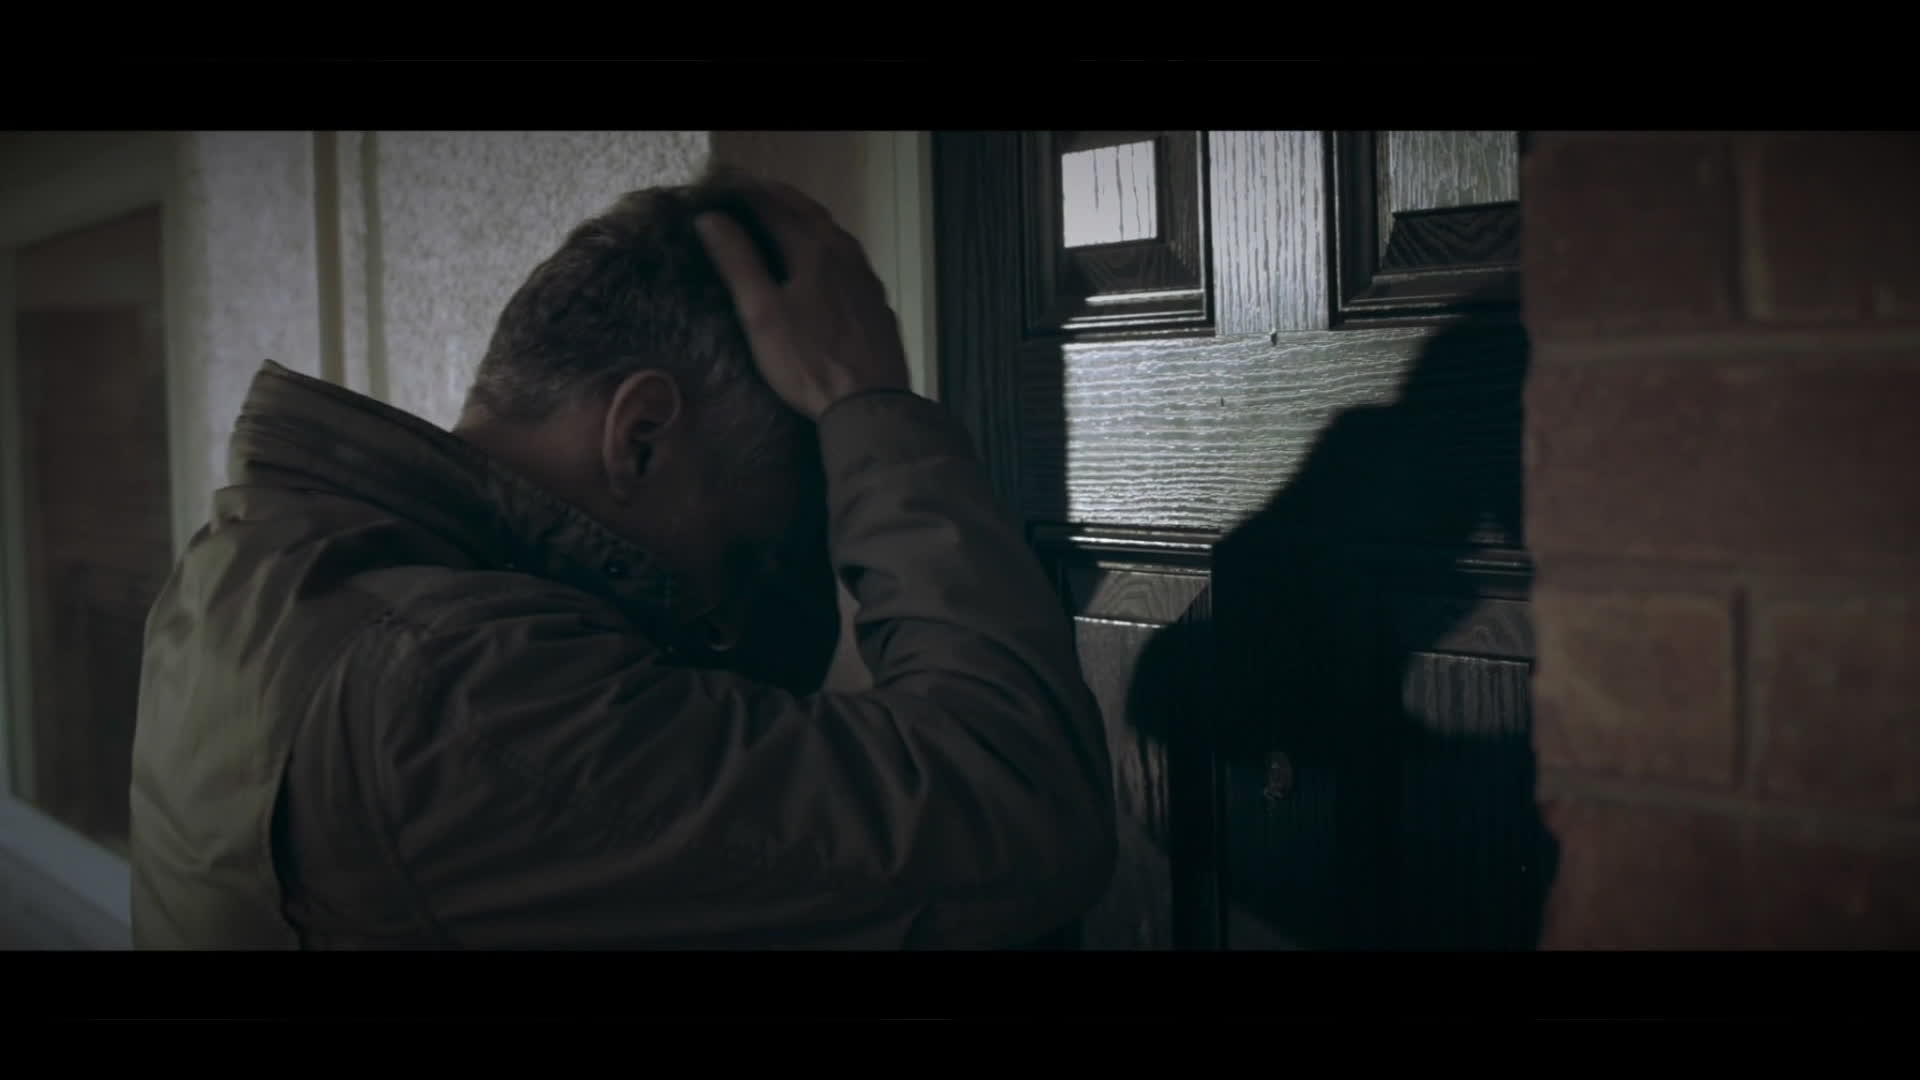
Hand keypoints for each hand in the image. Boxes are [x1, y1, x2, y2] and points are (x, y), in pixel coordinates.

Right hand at [695, 182, 911, 420]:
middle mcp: (844, 253)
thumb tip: (711, 219)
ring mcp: (865, 276)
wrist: (870, 402)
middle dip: (777, 196)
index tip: (722, 187)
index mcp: (813, 250)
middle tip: (751, 189)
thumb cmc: (808, 361)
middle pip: (808, 211)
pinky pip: (849, 256)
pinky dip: (827, 243)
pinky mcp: (876, 300)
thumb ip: (738, 262)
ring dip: (805, 216)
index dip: (745, 194)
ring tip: (784, 214)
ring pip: (833, 231)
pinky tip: (824, 258)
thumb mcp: (762, 313)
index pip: (773, 207)